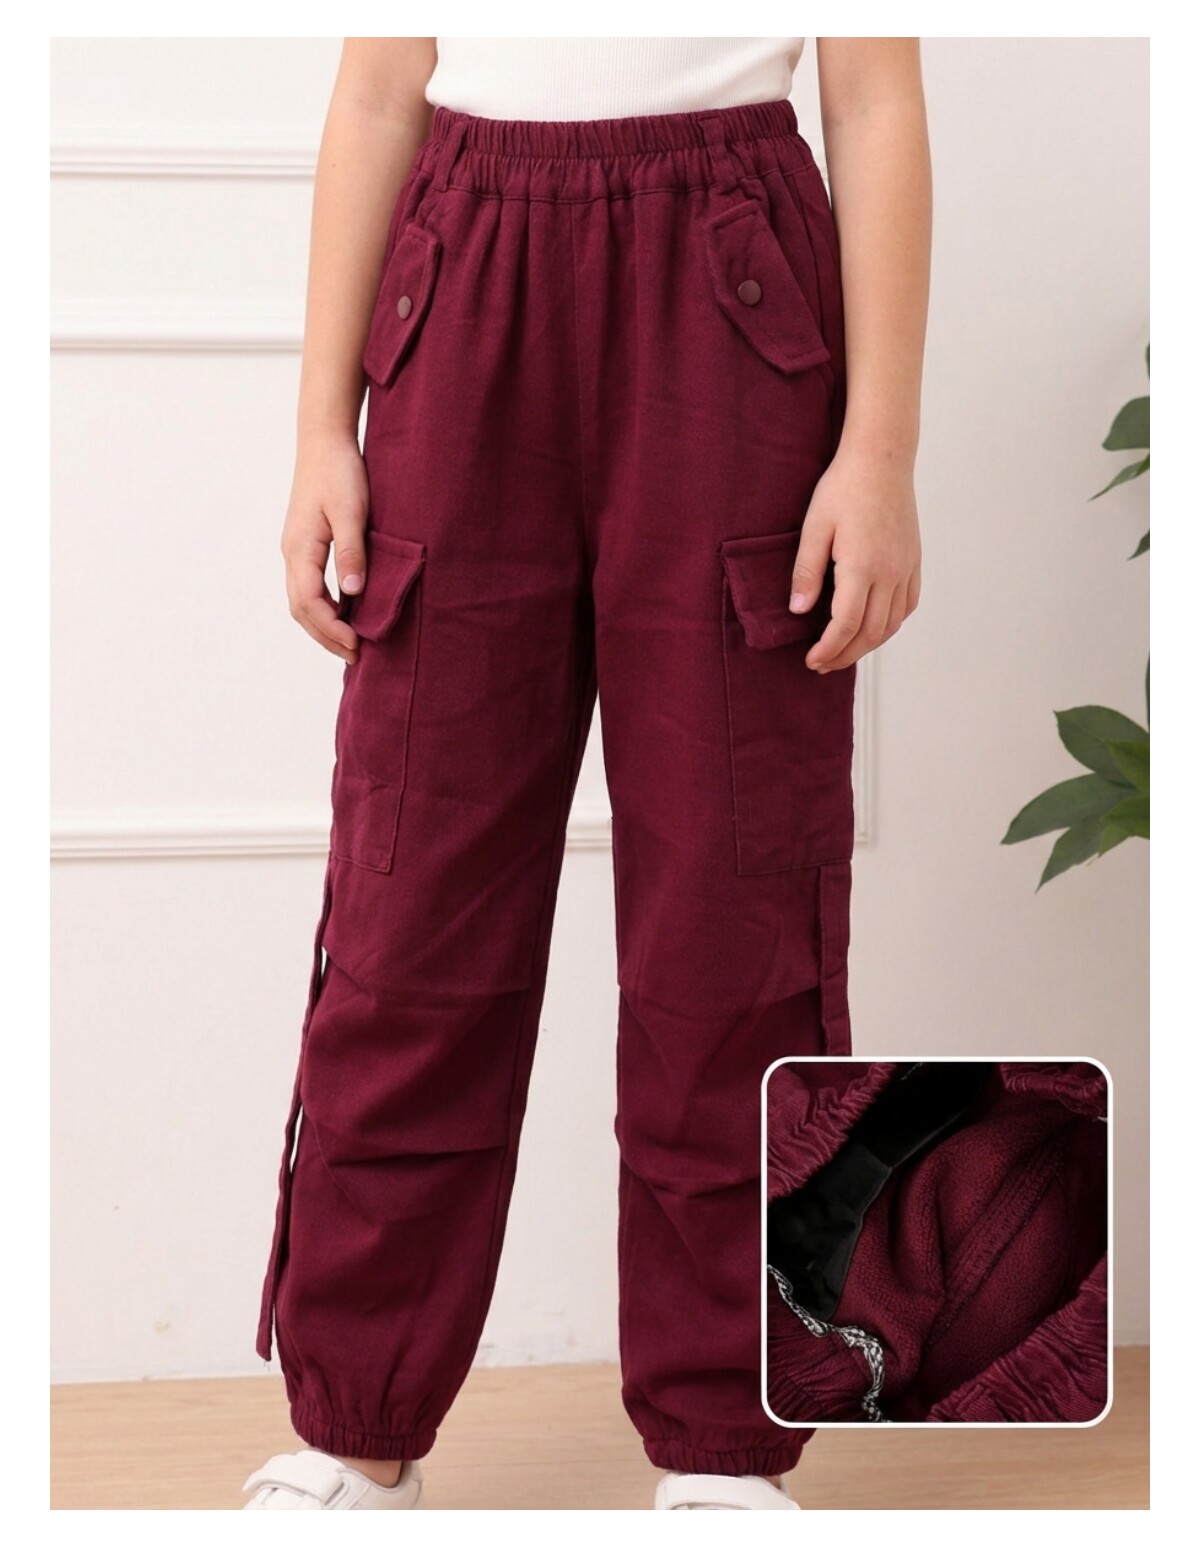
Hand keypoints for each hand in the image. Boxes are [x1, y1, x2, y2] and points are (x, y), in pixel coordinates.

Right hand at [280, 432, 369, 663]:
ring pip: (302, 600)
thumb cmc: (339, 471)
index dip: (332, 628)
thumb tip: (352, 594)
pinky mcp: (305, 544)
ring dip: (323, 625)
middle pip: (301, 609)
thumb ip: (351, 553)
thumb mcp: (351, 512)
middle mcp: (292, 553)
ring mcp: (296, 549)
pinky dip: (324, 607)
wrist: (325, 440)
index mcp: (300, 548)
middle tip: (355, 656)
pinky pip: (309, 586)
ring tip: (350, 643)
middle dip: (326, 636)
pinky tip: (345, 613)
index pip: (310, 602)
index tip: (357, 644)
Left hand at [789, 448, 921, 671]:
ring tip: (844, 651)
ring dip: (868, 645)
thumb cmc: (844, 488)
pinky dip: (890, 624)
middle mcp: (890, 573)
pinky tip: (873, 626)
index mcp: (862, 566)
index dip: (828, 649)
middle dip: (845, 655)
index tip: (812, 661)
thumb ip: (806, 571)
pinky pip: (907, 605)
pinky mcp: (914, 561)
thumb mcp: (815, 527)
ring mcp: (906, 568)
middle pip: (870, 633)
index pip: (845, 625)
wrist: (882, 459)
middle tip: (823, 664)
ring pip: (892, 624)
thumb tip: (799, 611)